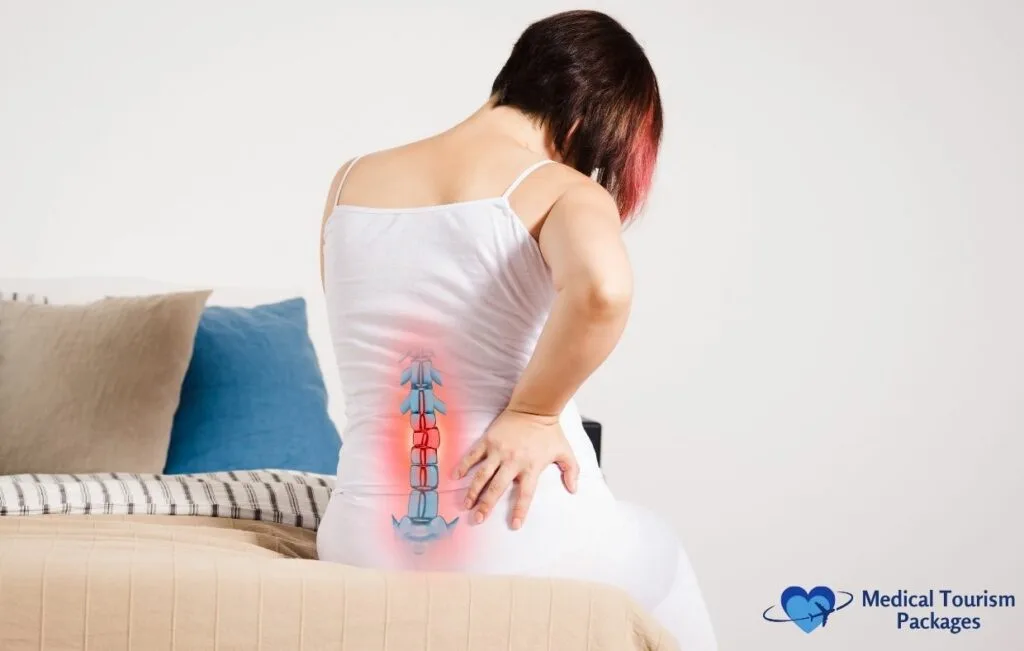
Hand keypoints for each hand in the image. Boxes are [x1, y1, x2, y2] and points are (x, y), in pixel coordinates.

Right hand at [453, 408, 579, 529]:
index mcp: (531, 467)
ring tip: (466, 504)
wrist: (535, 407)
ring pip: (482, 475)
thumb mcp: (565, 451)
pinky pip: (472, 455)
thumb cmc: (549, 431)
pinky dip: (463, 466)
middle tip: (477, 519)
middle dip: (486, 506)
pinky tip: (455, 476)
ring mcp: (498, 450)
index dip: (520, 510)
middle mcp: (513, 461)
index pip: (525, 494)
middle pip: (497, 488)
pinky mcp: (488, 440)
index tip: (515, 525)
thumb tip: (574, 489)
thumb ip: (571, 471)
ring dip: (472, 491)